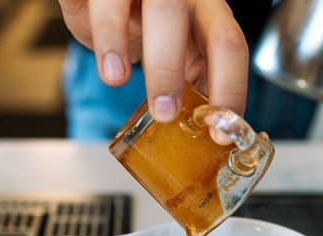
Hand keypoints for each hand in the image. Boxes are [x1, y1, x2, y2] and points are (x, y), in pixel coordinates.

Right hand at [58, 0, 248, 122]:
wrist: (116, 2)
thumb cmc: (156, 31)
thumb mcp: (183, 56)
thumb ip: (196, 87)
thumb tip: (211, 135)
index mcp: (207, 13)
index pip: (228, 44)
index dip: (229, 87)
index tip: (218, 132)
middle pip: (176, 15)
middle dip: (168, 68)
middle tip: (162, 113)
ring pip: (130, 1)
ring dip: (118, 40)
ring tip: (115, 78)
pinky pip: (96, 0)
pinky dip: (94, 26)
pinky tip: (94, 49)